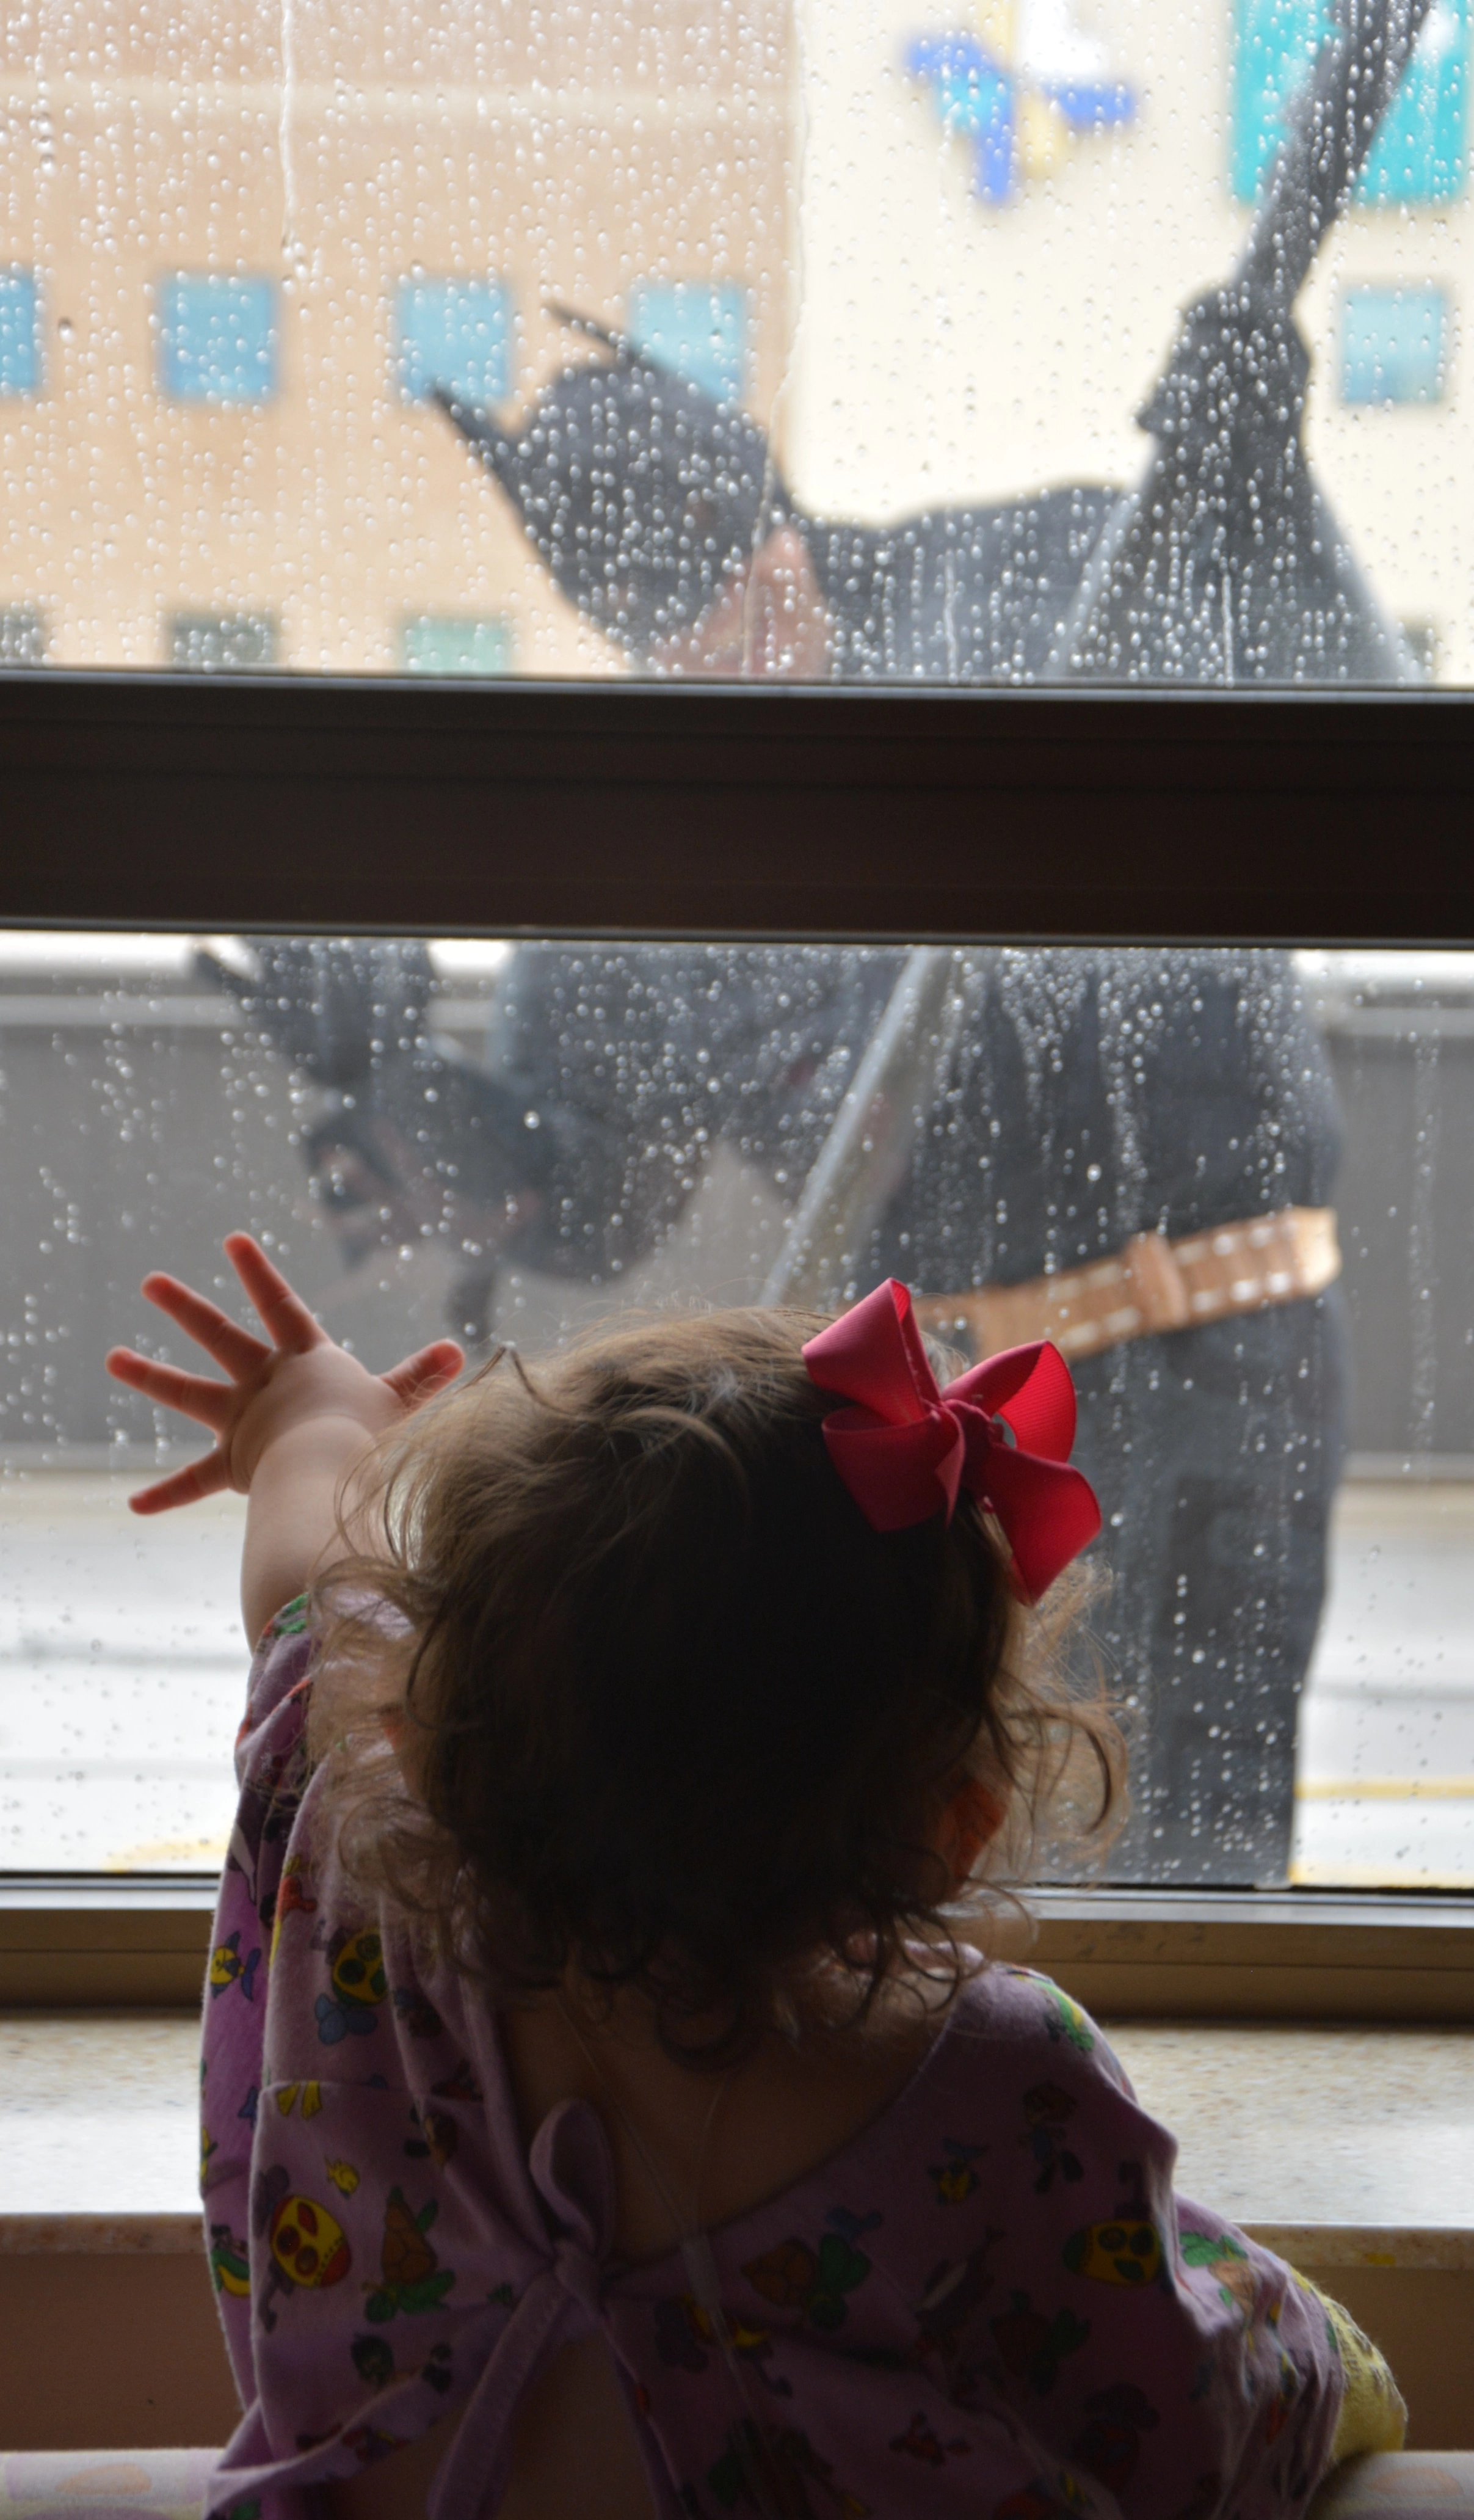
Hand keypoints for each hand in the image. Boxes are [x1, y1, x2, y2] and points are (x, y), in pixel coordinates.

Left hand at [105, 1232, 463, 1515]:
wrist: (329, 1467)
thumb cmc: (369, 1433)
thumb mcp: (398, 1400)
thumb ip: (421, 1377)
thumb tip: (458, 1350)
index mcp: (304, 1360)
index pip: (279, 1304)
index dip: (257, 1272)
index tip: (230, 1240)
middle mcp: (265, 1381)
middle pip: (219, 1336)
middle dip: (184, 1306)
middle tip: (151, 1282)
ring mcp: (242, 1419)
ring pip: (187, 1392)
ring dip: (148, 1374)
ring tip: (112, 1358)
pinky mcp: (232, 1461)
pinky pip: (193, 1480)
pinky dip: (166, 1494)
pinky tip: (134, 1504)